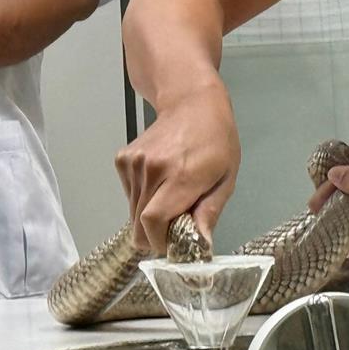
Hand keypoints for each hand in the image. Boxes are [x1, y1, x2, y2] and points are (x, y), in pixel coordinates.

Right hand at [114, 83, 239, 254]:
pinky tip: (159, 184)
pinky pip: (129, 195)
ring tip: (170, 200)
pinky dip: (141, 200)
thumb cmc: (216, 141)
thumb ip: (209, 212)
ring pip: (132, 212)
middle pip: (139, 223)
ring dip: (148, 217)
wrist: (191, 103)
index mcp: (181, 176)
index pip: (153, 221)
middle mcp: (152, 169)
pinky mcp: (122, 159)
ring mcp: (133, 163)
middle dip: (154, 235)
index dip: (159, 241)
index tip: (172, 246)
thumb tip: (200, 245)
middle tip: (174, 230)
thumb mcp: (226, 178)